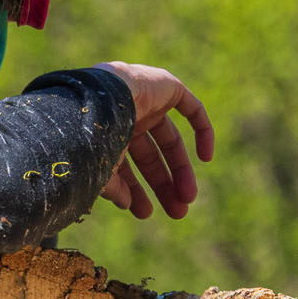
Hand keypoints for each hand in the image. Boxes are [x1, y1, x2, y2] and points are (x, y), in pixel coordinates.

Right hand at [91, 62, 214, 220]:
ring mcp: (146, 100)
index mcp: (105, 132)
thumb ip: (113, 187)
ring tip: (188, 198)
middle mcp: (125, 116)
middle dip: (162, 185)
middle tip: (176, 212)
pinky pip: (192, 109)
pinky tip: (206, 159)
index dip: (134, 189)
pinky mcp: (167, 85)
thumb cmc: (91, 134)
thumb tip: (126, 205)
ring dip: (181, 169)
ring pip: (170, 140)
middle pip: (150, 156)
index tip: (143, 213)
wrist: (99, 98)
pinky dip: (202, 131)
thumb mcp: (100, 169)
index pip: (125, 164)